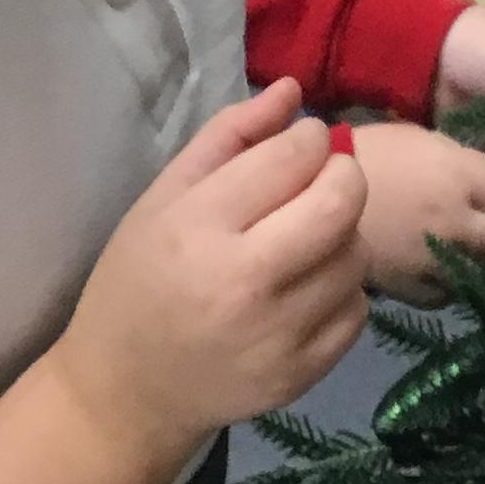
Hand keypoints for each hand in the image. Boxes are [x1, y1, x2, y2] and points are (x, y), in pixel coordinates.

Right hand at [53, 81, 366, 465]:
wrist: (126, 392)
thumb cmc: (138, 280)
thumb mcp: (163, 197)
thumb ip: (230, 135)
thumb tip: (293, 90)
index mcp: (200, 227)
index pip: (295, 155)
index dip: (308, 138)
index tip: (295, 148)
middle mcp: (244, 282)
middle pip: (344, 200)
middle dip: (342, 176)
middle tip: (317, 184)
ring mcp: (278, 336)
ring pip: (358, 253)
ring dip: (342, 235)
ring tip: (303, 241)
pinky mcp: (301, 376)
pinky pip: (358, 309)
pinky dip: (341, 290)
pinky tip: (303, 290)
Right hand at [349, 122, 484, 303]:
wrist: (308, 191)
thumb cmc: (366, 152)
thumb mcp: (420, 139)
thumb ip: (460, 161)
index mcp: (460, 175)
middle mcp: (457, 221)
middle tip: (481, 224)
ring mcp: (435, 259)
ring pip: (481, 270)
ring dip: (474, 260)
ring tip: (455, 249)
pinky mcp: (411, 289)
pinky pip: (446, 296)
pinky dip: (444, 285)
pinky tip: (431, 270)